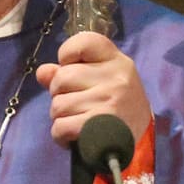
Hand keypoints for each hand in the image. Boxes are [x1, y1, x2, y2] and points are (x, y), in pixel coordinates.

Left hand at [35, 32, 151, 147]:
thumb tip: (42, 72)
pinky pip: (61, 126)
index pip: (84, 41)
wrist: (141, 142)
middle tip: (74, 103)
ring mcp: (108, 101)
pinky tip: (72, 136)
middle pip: (62, 77)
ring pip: (58, 104)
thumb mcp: (102, 81)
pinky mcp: (100, 127)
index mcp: (117, 61)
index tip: (71, 67)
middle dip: (59, 93)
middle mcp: (115, 78)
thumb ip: (71, 71)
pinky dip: (60, 135)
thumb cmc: (117, 106)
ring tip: (76, 120)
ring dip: (60, 116)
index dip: (67, 53)